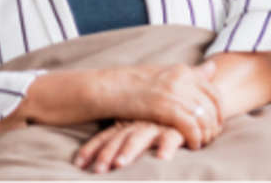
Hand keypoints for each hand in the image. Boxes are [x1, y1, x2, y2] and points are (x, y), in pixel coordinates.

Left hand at [74, 120, 188, 172]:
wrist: (190, 101)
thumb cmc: (160, 119)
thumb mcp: (137, 126)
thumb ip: (119, 137)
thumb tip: (86, 161)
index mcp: (128, 123)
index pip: (107, 136)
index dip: (93, 149)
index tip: (80, 164)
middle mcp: (140, 123)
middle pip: (120, 138)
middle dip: (108, 153)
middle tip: (99, 169)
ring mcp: (158, 125)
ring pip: (141, 137)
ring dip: (129, 150)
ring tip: (120, 165)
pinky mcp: (178, 128)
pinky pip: (172, 137)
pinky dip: (167, 146)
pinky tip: (163, 158)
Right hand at [102, 60, 222, 149]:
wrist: (110, 87)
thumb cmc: (136, 83)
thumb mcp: (166, 73)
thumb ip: (190, 73)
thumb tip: (213, 66)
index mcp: (184, 70)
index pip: (214, 91)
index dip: (220, 109)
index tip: (218, 122)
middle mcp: (183, 79)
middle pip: (211, 105)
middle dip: (215, 124)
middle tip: (212, 137)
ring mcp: (175, 92)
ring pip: (203, 116)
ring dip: (207, 133)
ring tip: (203, 143)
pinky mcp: (165, 107)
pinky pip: (190, 125)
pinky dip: (195, 137)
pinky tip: (193, 145)